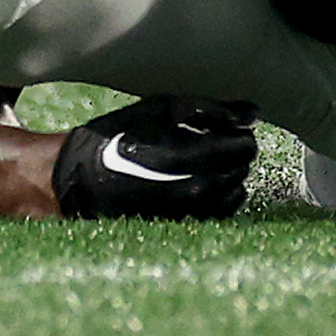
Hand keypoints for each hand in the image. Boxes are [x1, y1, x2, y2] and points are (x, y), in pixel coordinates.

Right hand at [51, 95, 259, 218]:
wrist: (80, 177)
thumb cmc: (121, 134)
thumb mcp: (163, 109)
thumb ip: (212, 110)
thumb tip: (255, 114)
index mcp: (189, 156)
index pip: (243, 147)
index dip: (240, 134)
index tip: (228, 128)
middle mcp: (193, 189)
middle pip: (241, 169)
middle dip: (235, 154)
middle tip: (216, 141)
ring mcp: (189, 212)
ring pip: (235, 194)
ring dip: (230, 175)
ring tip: (209, 161)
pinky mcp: (183, 225)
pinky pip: (220, 212)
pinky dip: (221, 196)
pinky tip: (206, 181)